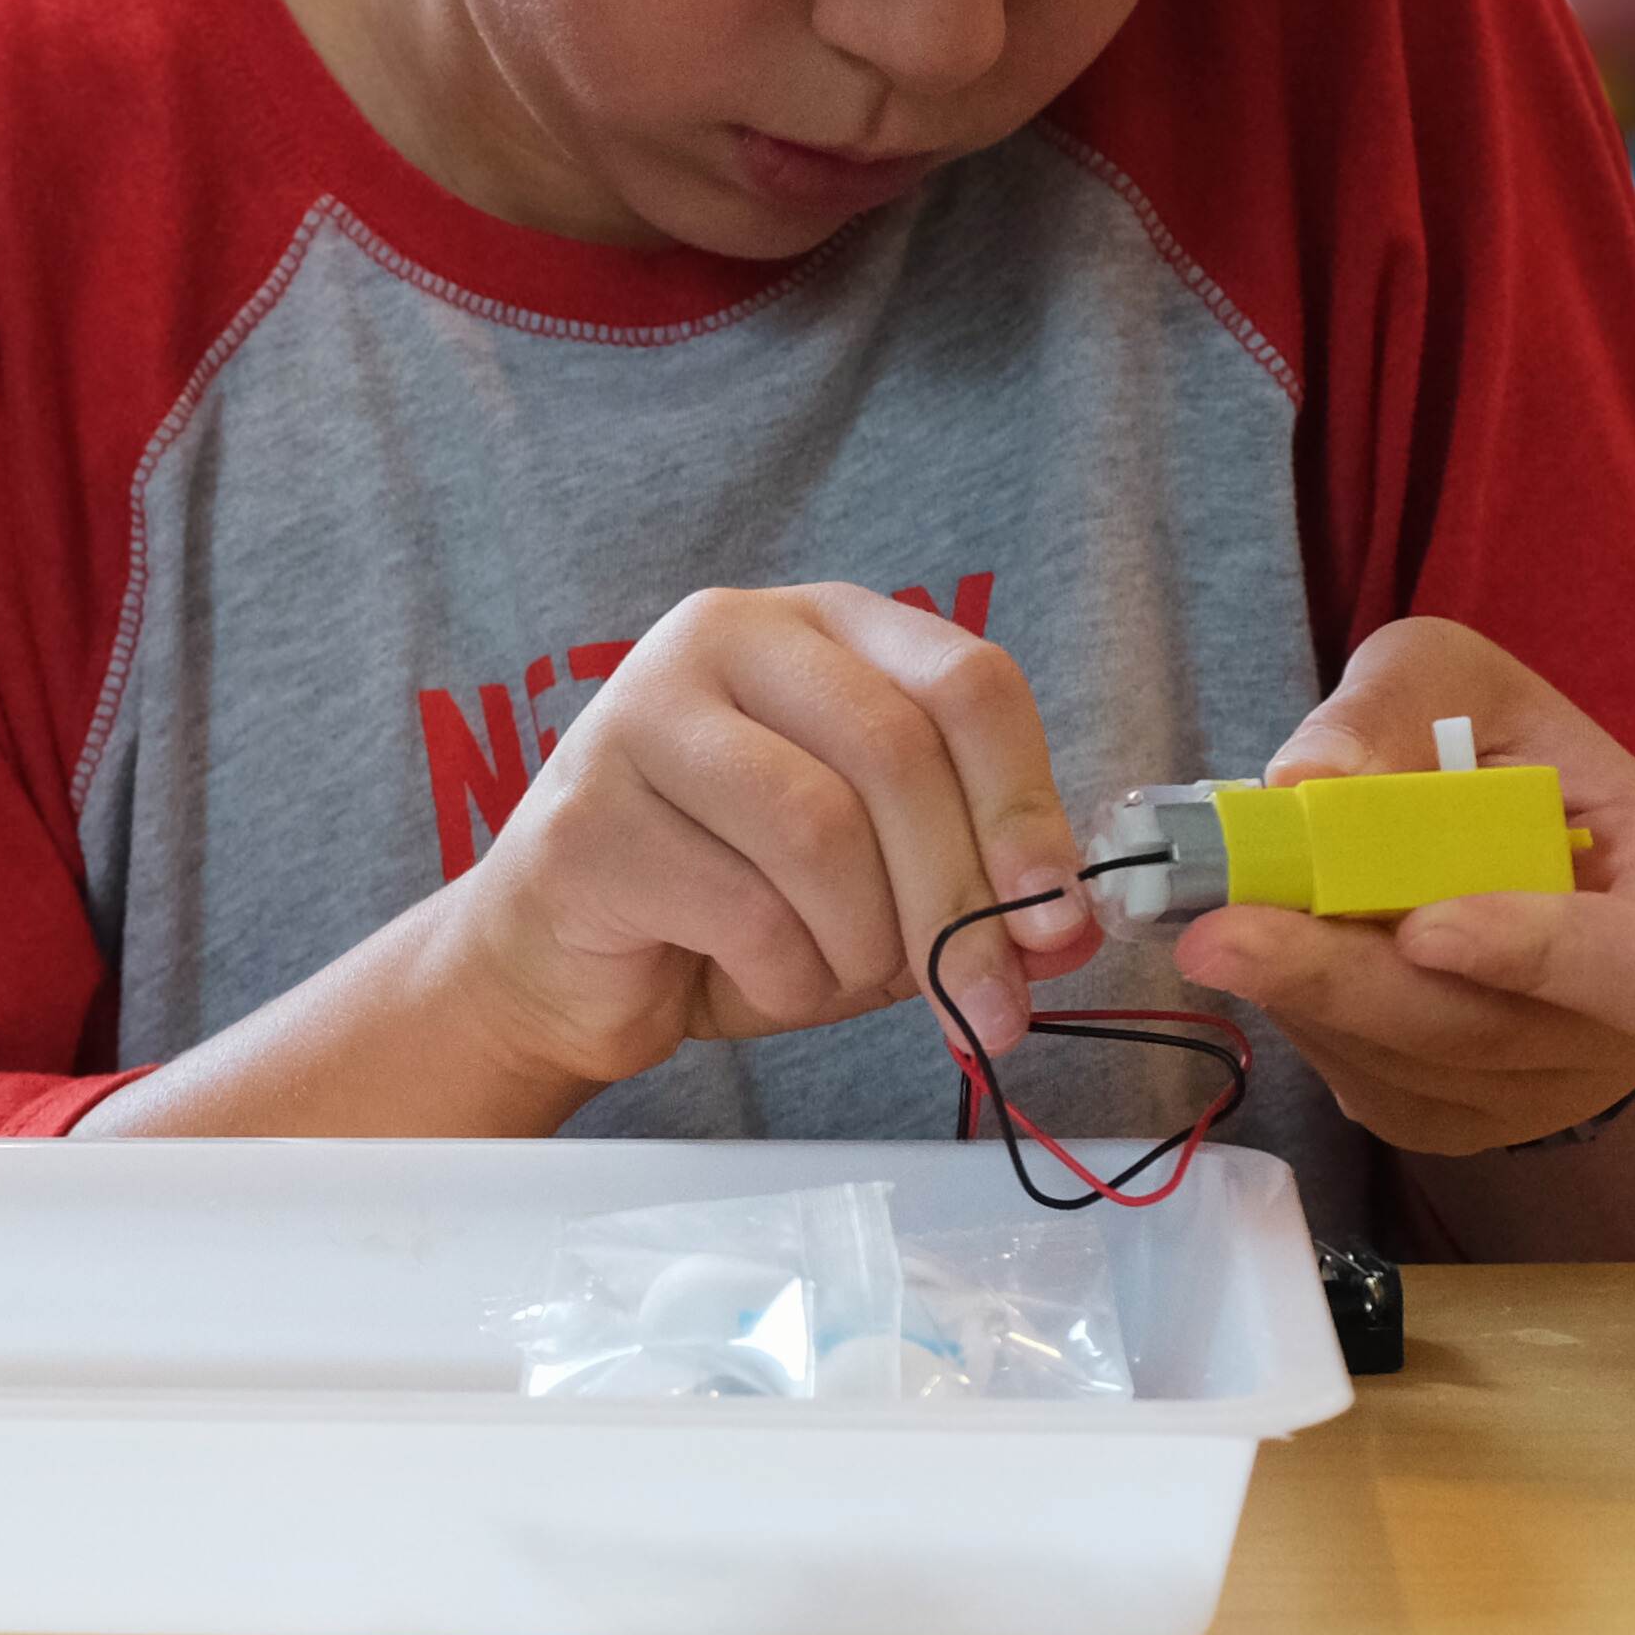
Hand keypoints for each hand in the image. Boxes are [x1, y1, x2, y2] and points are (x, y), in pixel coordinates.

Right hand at [440, 584, 1099, 1099]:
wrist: (564, 964)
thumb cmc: (735, 906)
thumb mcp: (883, 882)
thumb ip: (976, 883)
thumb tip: (1070, 927)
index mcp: (823, 626)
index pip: (965, 680)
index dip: (1026, 804)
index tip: (1056, 914)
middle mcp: (729, 636)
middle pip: (896, 751)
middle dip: (959, 901)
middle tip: (985, 1007)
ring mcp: (643, 713)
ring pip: (819, 828)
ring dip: (861, 941)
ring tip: (839, 974)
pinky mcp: (588, 815)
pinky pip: (741, 907)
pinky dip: (784, 975)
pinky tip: (761, 977)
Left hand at [1166, 616, 1634, 1157]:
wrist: (1514, 850)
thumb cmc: (1511, 759)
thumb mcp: (1467, 683)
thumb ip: (1398, 704)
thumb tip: (1309, 776)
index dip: (1539, 957)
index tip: (1425, 925)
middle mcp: (1619, 1034)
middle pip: (1485, 1037)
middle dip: (1346, 981)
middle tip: (1223, 933)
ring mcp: (1534, 1095)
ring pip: (1407, 1070)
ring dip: (1301, 995)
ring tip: (1224, 917)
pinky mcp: (1450, 1121)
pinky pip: (1365, 1085)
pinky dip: (1301, 1016)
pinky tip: (1273, 949)